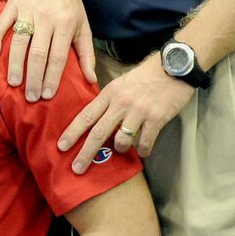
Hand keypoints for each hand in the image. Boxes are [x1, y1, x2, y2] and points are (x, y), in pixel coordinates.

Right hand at [0, 0, 93, 100]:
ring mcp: (28, 8)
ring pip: (19, 40)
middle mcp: (47, 16)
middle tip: (29, 97)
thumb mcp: (83, 25)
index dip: (52, 77)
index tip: (46, 96)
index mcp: (66, 23)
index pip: (58, 55)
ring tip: (12, 83)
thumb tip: (91, 80)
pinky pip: (2, 23)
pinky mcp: (13, 3)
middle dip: (33, 77)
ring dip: (15, 63)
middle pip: (38, 52)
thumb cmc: (69, 3)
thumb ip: (86, 53)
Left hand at [58, 54, 194, 170]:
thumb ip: (108, 101)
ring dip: (120, 149)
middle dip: (86, 152)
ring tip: (123, 149)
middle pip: (99, 132)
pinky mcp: (156, 119)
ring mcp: (138, 111)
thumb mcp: (120, 83)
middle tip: (76, 168)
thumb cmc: (145, 76)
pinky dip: (143, 151)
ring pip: (122, 141)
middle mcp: (120, 103)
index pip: (86, 115)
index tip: (61, 146)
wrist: (173, 67)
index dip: (72, 132)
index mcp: (109, 93)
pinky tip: (143, 151)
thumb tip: (96, 120)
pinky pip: (145, 143)